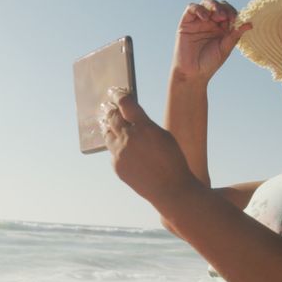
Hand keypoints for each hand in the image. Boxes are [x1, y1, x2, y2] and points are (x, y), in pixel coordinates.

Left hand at [101, 88, 200, 205]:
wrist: (171, 190)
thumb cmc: (173, 161)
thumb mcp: (164, 136)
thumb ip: (146, 125)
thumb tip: (132, 117)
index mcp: (145, 127)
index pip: (126, 104)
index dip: (120, 96)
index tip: (117, 92)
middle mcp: (129, 139)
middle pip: (112, 117)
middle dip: (111, 110)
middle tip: (109, 105)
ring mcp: (120, 154)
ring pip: (108, 134)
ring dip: (110, 128)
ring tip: (110, 123)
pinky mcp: (117, 167)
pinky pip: (112, 152)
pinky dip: (116, 148)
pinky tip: (121, 148)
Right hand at [172, 0, 251, 83]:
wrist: (192, 74)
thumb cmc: (209, 63)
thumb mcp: (225, 48)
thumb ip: (235, 35)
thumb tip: (250, 24)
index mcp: (222, 28)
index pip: (229, 12)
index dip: (233, 12)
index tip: (235, 20)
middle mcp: (211, 22)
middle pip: (219, 5)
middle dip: (224, 8)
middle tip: (226, 17)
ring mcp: (198, 21)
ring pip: (206, 2)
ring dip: (214, 5)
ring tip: (218, 16)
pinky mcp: (186, 22)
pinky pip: (192, 8)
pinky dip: (199, 9)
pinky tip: (205, 18)